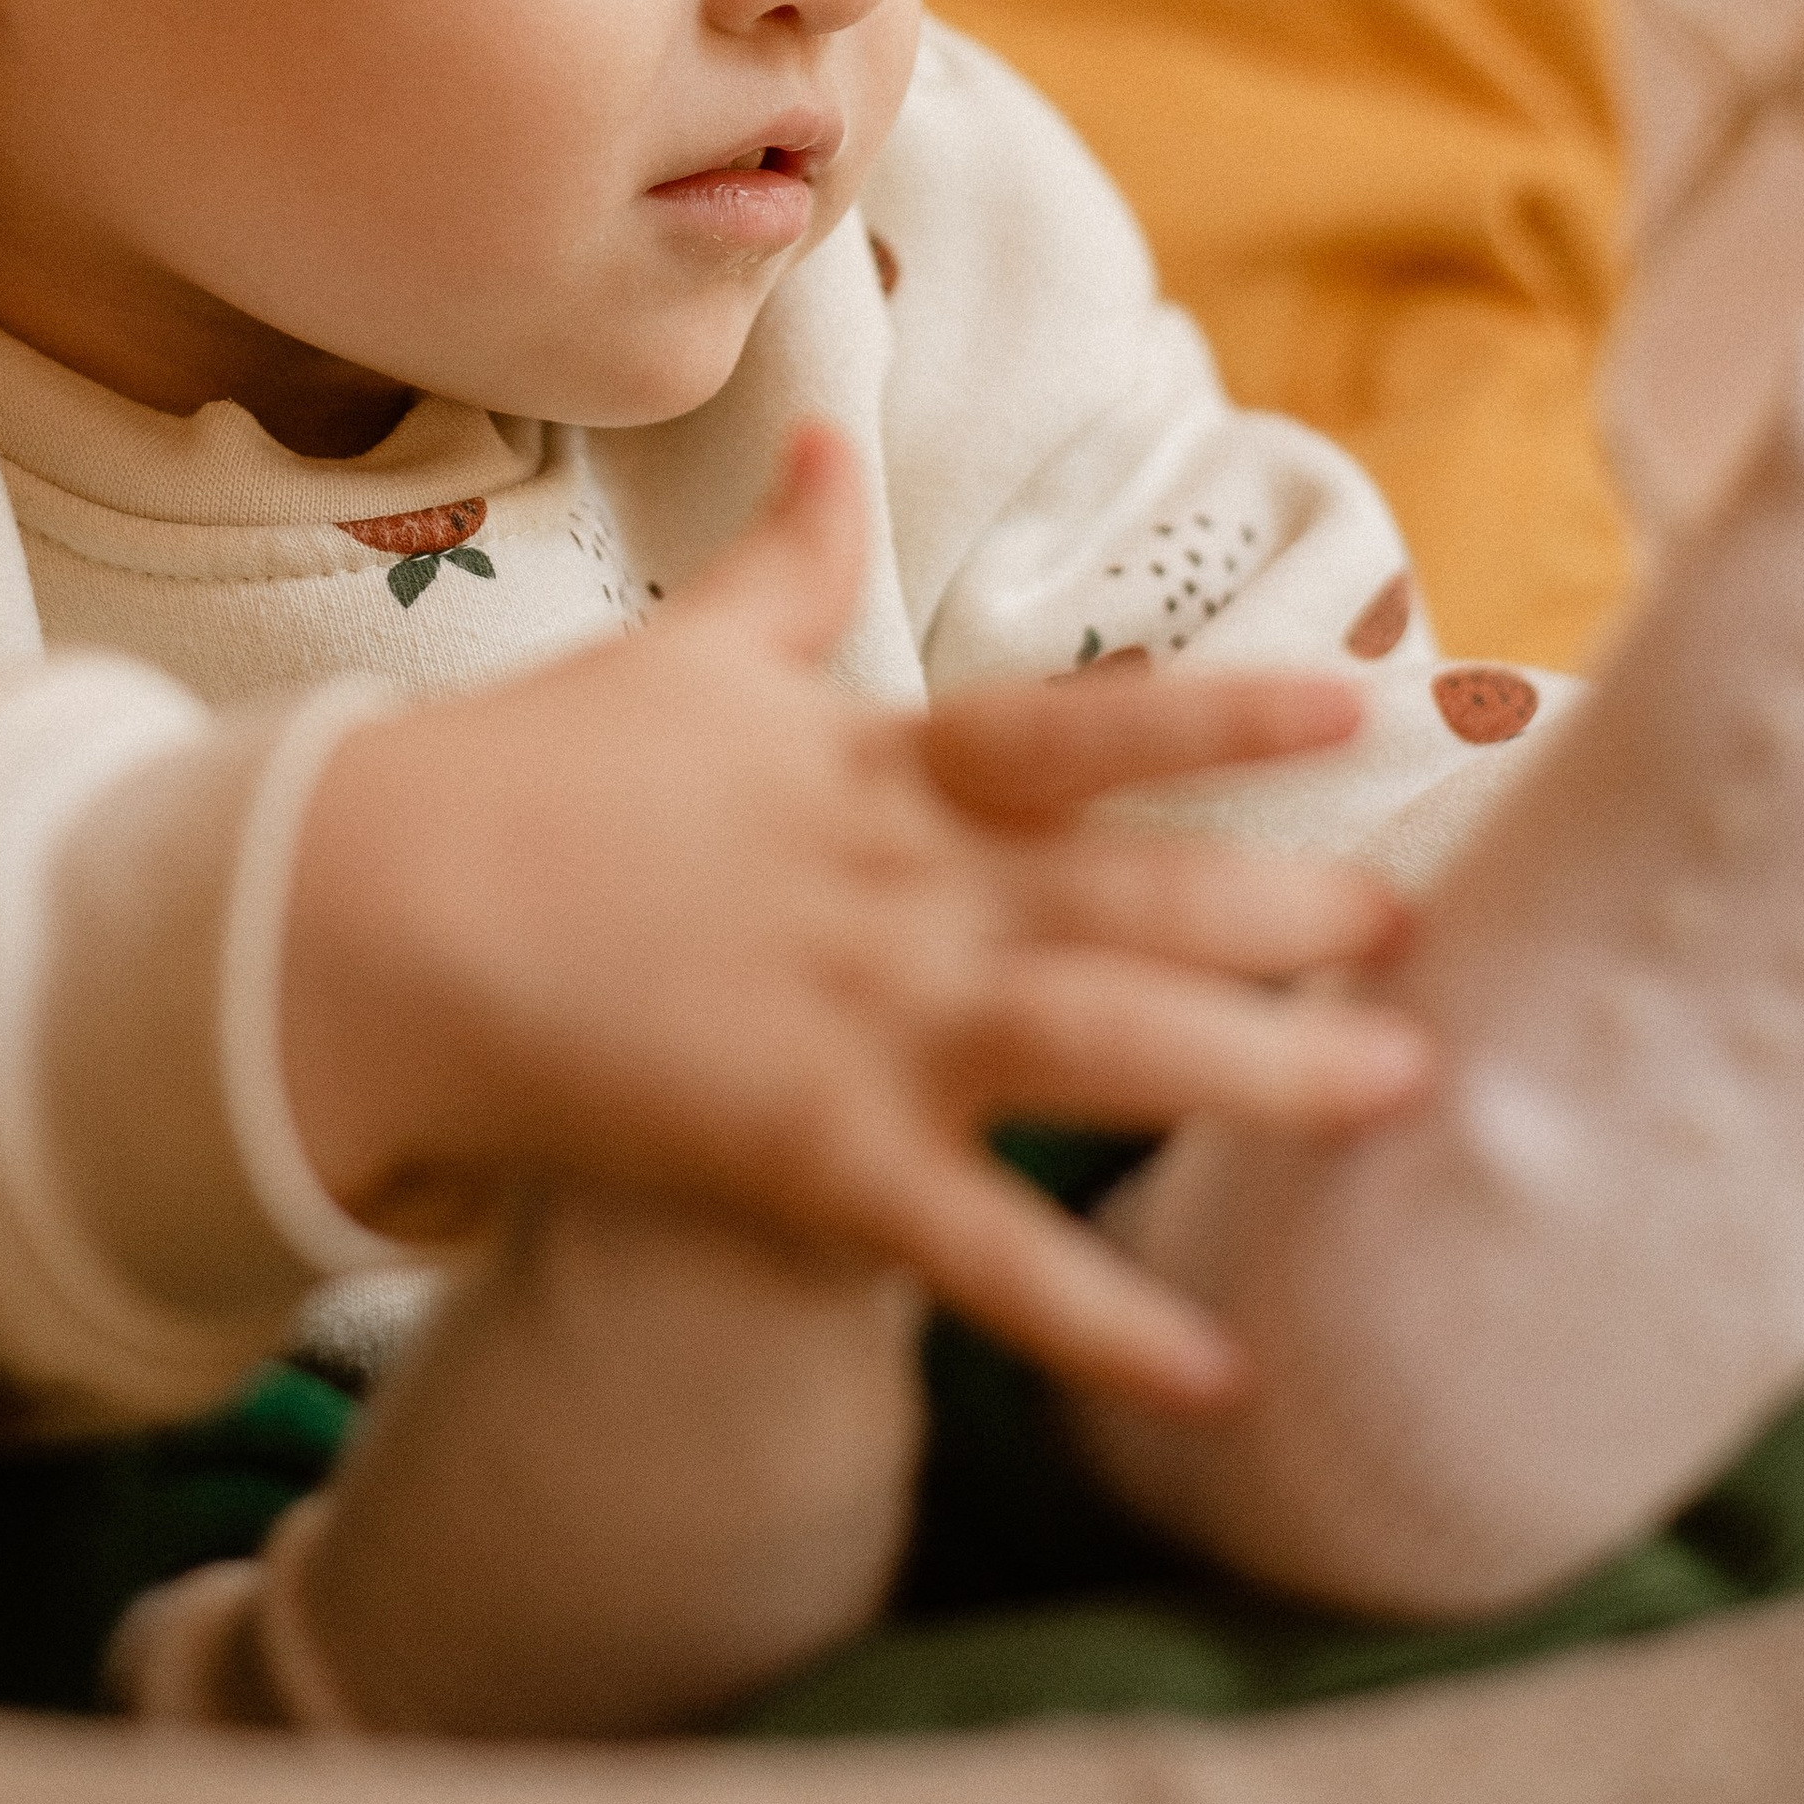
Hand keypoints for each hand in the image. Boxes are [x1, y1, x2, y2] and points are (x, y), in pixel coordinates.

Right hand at [280, 424, 1431, 1410]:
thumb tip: (825, 428)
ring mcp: (865, 1023)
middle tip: (1425, 931)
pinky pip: (981, 1254)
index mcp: (879, 765)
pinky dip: (1100, 1320)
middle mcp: (902, 888)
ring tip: (1401, 1092)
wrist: (378, 913)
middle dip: (1291, 916)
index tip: (1356, 715)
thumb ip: (789, 553)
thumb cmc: (538, 773)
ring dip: (1261, 1075)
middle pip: (1133, 899)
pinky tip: (1222, 1376)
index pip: (1078, 731)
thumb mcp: (686, 652)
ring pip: (1101, 1050)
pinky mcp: (810, 1154)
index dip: (1218, 721)